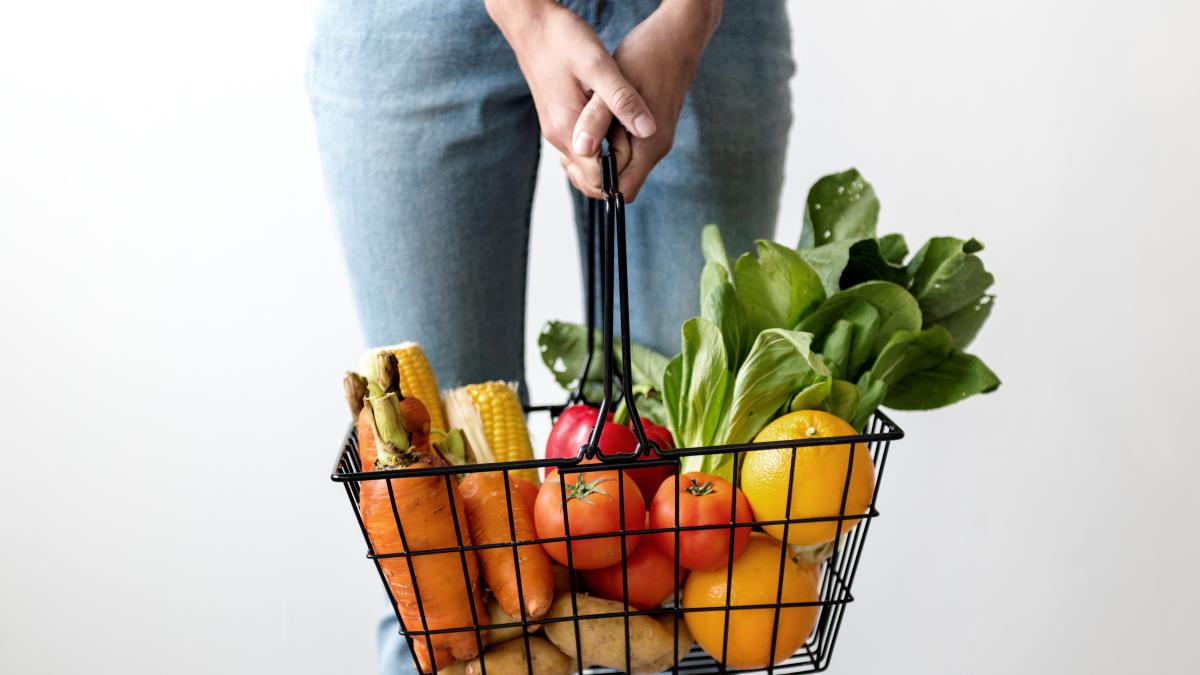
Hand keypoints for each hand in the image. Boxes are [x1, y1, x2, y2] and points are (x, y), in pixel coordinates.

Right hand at [486, 0, 656, 197]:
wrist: (531, 24)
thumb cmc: (563, 40)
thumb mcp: (599, 65)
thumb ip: (622, 100)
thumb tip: (648, 131)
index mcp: (568, 130)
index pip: (596, 180)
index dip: (622, 174)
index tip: (642, 154)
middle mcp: (558, 137)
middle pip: (588, 179)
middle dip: (616, 174)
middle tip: (639, 148)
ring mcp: (555, 130)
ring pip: (583, 166)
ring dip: (608, 161)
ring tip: (629, 137)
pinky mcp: (558, 120)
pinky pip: (579, 149)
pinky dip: (598, 148)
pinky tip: (613, 128)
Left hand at [571, 0, 721, 200]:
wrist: (677, 36)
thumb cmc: (648, 55)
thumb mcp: (614, 84)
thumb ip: (597, 120)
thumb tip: (581, 149)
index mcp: (649, 146)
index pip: (621, 191)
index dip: (595, 182)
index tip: (577, 157)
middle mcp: (655, 149)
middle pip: (620, 183)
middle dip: (594, 170)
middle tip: (575, 141)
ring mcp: (655, 140)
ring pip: (621, 166)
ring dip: (599, 154)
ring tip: (582, 129)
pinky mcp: (650, 130)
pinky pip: (625, 150)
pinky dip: (607, 142)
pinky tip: (595, 121)